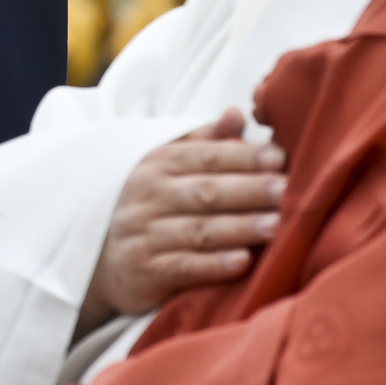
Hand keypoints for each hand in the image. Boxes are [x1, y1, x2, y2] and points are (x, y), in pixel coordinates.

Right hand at [77, 108, 285, 332]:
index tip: (279, 157)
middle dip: (249, 190)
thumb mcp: (165, 164)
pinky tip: (242, 262)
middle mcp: (148, 196)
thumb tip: (237, 113)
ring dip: (239, 228)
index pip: (204, 156)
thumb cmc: (148, 203)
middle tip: (288, 190)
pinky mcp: (144, 272)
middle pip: (206, 191)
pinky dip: (213, 266)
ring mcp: (144, 234)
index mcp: (157, 164)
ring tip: (277, 226)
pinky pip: (182, 267)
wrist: (97, 256)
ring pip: (198, 229)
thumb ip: (204, 141)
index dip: (243, 156)